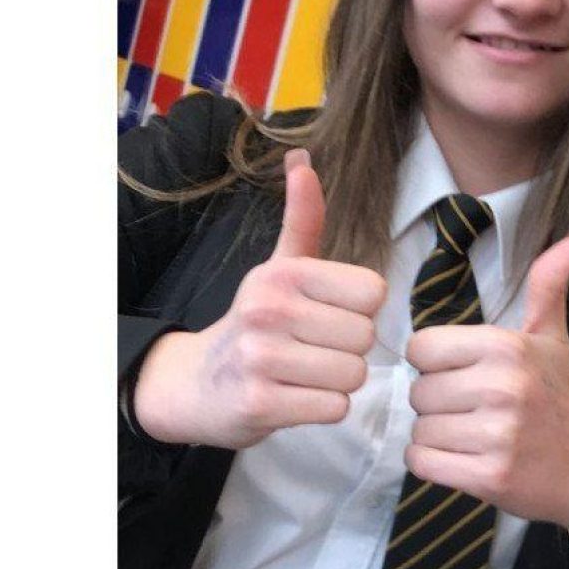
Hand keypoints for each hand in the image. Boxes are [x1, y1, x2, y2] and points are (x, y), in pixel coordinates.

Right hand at [132, 149, 387, 447]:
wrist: (196, 383)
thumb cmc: (255, 323)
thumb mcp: (278, 268)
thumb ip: (302, 218)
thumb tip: (302, 160)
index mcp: (283, 274)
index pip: (373, 292)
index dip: (359, 310)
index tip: (329, 315)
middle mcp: (269, 310)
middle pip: (366, 338)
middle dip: (349, 350)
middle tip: (314, 350)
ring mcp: (261, 359)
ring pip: (353, 376)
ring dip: (338, 382)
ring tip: (306, 374)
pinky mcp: (260, 404)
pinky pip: (333, 408)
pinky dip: (324, 409)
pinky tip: (296, 397)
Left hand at [404, 229, 568, 542]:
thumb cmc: (560, 401)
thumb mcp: (553, 338)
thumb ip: (550, 283)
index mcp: (508, 346)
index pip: (421, 348)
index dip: (436, 364)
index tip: (466, 375)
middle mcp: (503, 387)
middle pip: (418, 391)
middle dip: (438, 404)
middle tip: (475, 412)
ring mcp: (497, 435)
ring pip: (419, 429)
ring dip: (437, 437)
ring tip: (475, 436)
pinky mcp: (489, 477)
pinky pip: (422, 462)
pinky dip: (434, 464)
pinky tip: (465, 459)